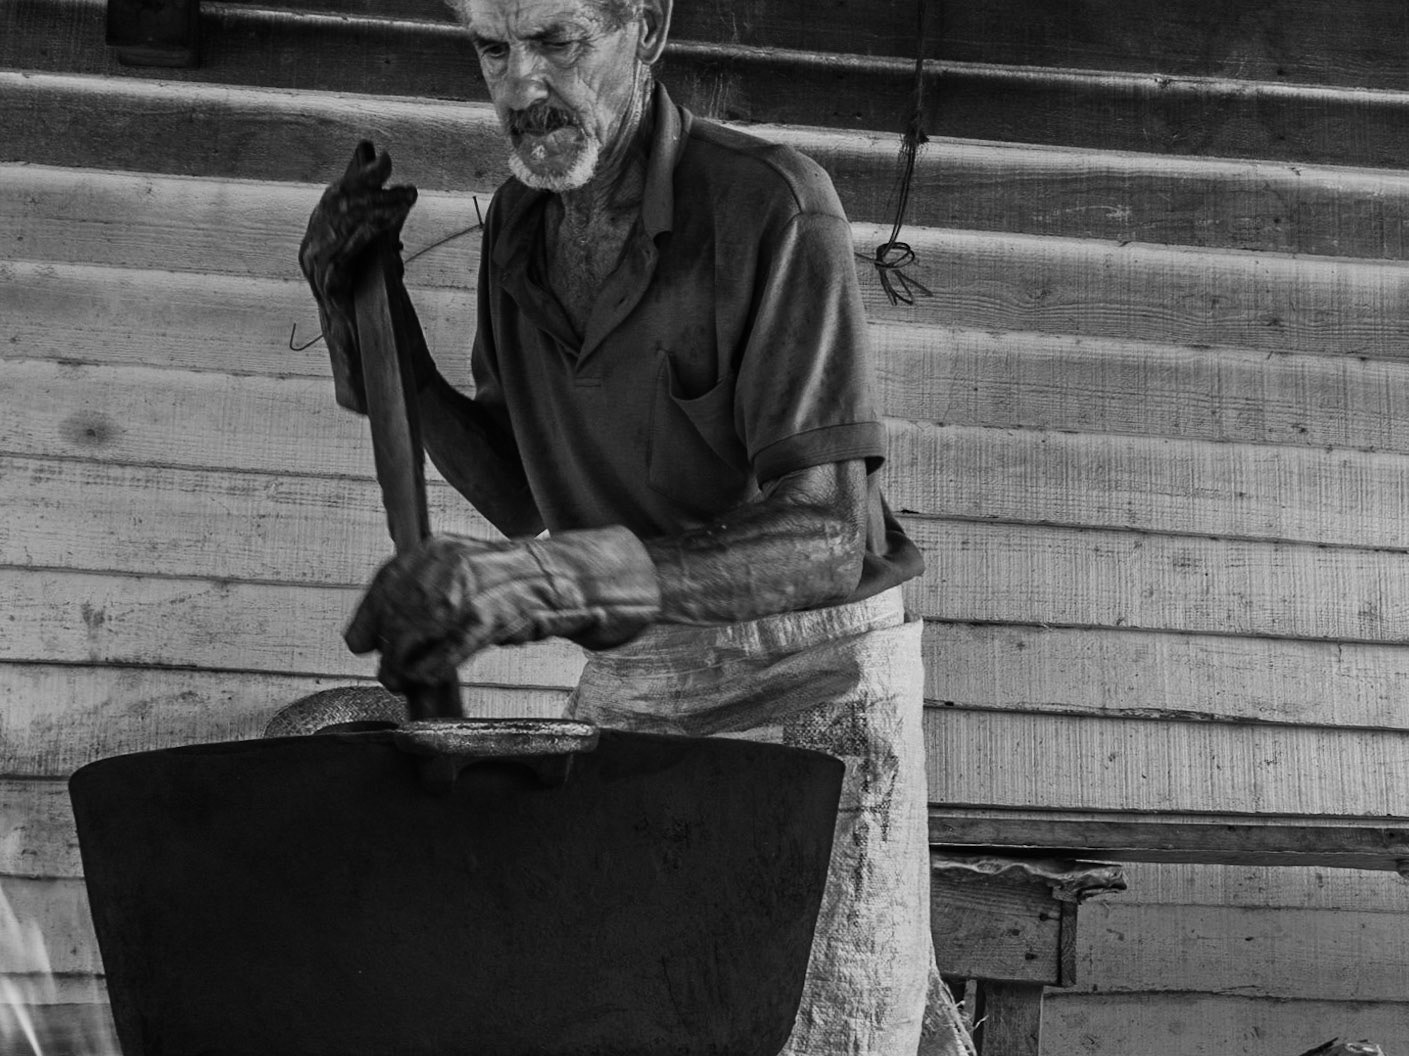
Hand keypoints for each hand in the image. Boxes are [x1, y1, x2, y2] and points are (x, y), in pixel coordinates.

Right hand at [298, 141, 420, 411]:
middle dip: (355, 182)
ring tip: (392, 184)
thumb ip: (383, 249)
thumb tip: (391, 213)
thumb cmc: (397, 339)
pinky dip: (359, 238)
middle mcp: (320, 276)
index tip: (373, 154)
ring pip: (330, 234)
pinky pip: (338, 264)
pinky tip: (383, 218)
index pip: (333, 212)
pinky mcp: (334, 310)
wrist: (398, 386)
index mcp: (330, 267)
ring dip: (363, 204)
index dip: (350, 181)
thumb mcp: (391, 281)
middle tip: (382, 157)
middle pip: (327, 216)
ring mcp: (324, 293)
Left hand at [344, 528, 660, 690]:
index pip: (388, 581)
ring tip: (402, 681)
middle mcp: (451, 565)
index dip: (368, 616)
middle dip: (387, 649)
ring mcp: (473, 591)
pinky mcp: (494, 619)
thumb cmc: (514, 583)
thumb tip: (369, 635)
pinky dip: (434, 668)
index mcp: (440, 548)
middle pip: (399, 612)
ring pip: (417, 632)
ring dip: (404, 664)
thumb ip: (423, 595)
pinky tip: (428, 679)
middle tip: (388, 674)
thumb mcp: (464, 573)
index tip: (359, 642)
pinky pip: (451, 650)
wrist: (571, 579)